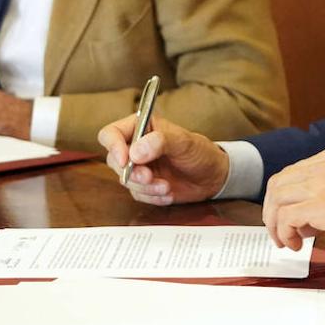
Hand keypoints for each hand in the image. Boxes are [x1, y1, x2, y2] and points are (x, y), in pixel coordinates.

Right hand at [97, 113, 228, 205]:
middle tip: (149, 177)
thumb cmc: (199, 151)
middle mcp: (135, 147)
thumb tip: (135, 153)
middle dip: (132, 173)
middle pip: (114, 160)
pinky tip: (168, 193)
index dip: (113, 146)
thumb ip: (160, 142)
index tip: (125, 160)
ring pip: (125, 180)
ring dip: (145, 187)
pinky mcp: (144, 186)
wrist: (212, 176)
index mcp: (141, 127)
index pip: (111, 133)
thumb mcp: (183, 141)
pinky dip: (152, 197)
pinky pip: (137, 195)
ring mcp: (138, 168)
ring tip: (166, 187)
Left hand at [262, 147, 324, 252]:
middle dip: (272, 211)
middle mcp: (324, 164)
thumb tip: (303, 215)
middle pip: (278, 184)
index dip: (281, 198)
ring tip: (288, 241)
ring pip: (278, 200)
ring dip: (276, 224)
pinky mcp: (323, 206)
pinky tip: (297, 244)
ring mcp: (323, 183)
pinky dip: (285, 233)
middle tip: (280, 232)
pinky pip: (287, 217)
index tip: (285, 218)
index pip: (290, 173)